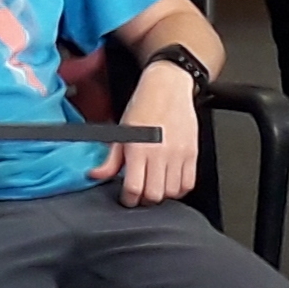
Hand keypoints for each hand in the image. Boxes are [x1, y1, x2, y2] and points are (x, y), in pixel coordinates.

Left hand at [90, 59, 203, 205]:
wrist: (169, 87)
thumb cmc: (144, 106)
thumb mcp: (121, 131)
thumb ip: (110, 159)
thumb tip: (96, 175)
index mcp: (139, 148)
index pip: (135, 189)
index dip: (128, 199)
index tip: (127, 198)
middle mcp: (160, 153)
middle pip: (154, 195)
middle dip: (144, 200)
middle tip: (140, 193)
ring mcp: (178, 154)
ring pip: (172, 192)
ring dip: (162, 194)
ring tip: (154, 185)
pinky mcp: (192, 153)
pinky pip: (188, 183)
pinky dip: (179, 189)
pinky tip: (169, 181)